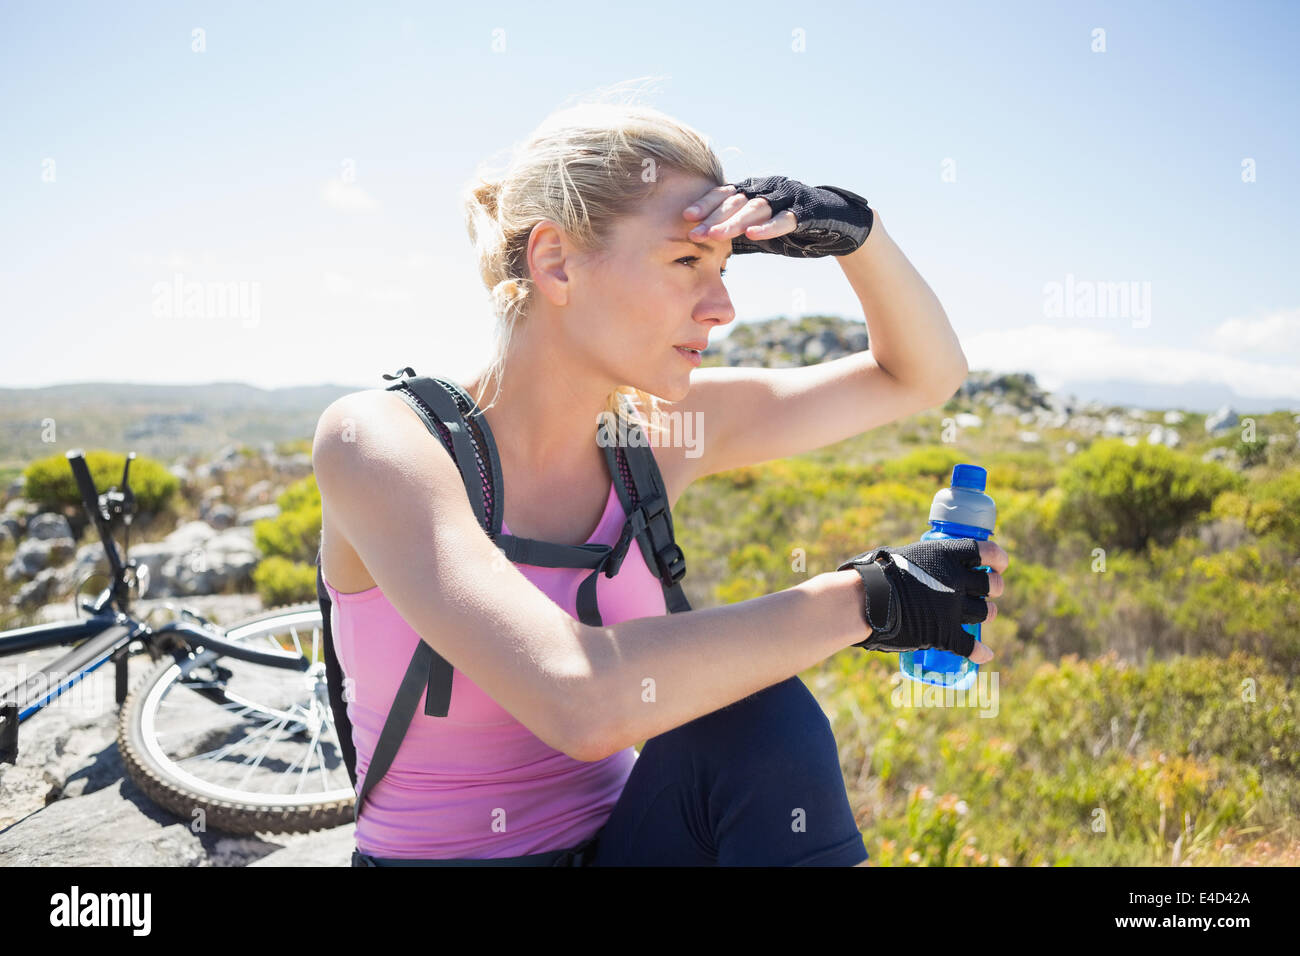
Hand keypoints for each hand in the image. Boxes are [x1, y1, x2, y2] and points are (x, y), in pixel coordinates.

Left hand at [683, 176, 872, 257]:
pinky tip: (752, 235)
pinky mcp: (805, 212)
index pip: (725, 194)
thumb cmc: (790, 227)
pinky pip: (785, 219)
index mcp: (754, 190)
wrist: (834, 225)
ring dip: (734, 222)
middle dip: (713, 216)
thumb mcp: (758, 230)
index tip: (685, 216)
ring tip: (715, 235)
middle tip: (694, 232)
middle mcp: (768, 189)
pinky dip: (768, 227)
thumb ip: (735, 235)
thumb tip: (704, 249)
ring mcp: (787, 198)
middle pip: (736, 201)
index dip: (705, 203)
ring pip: (756, 208)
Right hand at [838, 537, 1007, 659]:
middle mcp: (956, 580)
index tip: (999, 564)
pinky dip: (980, 651)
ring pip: (985, 612)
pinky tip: (986, 654)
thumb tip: (921, 567)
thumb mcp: (902, 554)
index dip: (998, 558)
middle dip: (994, 588)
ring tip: (985, 614)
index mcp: (947, 555)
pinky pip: (970, 646)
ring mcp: (953, 608)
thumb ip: (920, 562)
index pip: (987, 552)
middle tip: (990, 591)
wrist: (866, 600)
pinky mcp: (945, 633)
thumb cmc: (875, 574)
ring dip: (987, 613)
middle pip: (991, 585)